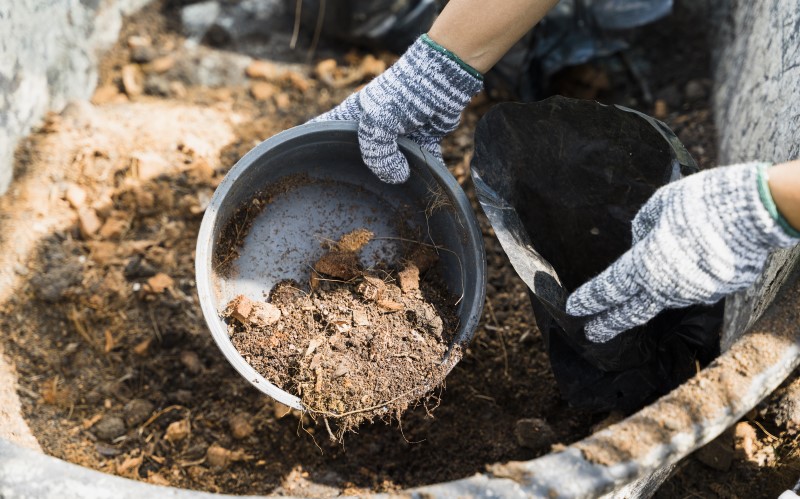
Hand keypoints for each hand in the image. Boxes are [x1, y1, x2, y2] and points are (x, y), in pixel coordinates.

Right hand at [311, 35, 482, 182]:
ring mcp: (397, 135)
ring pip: (391, 163)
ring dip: (393, 178)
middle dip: (356, 174)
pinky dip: (424, 173)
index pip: (322, 130)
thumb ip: (378, 154)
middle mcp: (372, 127)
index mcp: (352, 117)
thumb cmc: (402, 95)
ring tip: (388, 200)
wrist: (443, 80)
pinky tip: (423, 189)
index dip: (309, 146)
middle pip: (358, 155)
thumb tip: (395, 178)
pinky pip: (421, 162)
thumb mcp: (378, 123)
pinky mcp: (422, 140)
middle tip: (349, 197)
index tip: (299, 167)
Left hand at [566, 162, 799, 342]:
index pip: (609, 289)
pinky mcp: (717, 291)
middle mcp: (666, 287)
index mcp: (644, 265)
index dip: (589, 299)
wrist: (754, 212)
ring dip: (652, 294)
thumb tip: (641, 241)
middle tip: (592, 333)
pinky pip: (691, 288)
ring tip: (644, 288)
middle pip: (631, 312)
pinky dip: (684, 281)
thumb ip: (643, 227)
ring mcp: (693, 293)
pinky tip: (689, 266)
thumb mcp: (659, 205)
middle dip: (610, 323)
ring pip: (664, 298)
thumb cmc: (700, 203)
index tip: (573, 308)